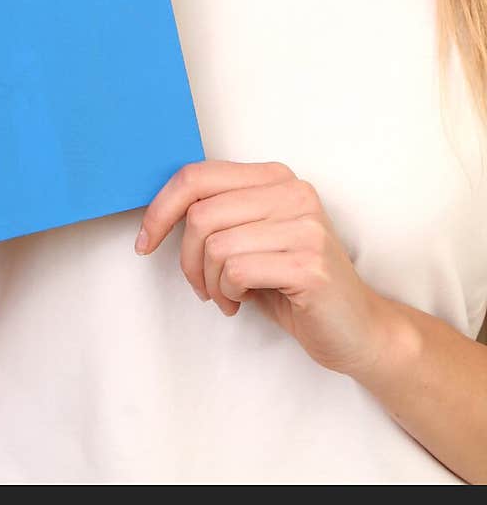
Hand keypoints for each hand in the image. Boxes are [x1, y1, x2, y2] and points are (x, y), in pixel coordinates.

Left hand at [136, 159, 389, 376]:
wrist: (358, 329)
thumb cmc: (294, 285)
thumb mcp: (252, 239)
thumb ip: (219, 216)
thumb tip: (158, 212)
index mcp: (275, 177)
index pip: (197, 175)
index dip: (160, 208)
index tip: (145, 241)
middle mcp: (293, 193)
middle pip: (200, 214)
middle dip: (186, 259)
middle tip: (201, 285)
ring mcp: (305, 226)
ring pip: (216, 245)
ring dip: (209, 282)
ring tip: (226, 296)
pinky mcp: (309, 264)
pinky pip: (237, 272)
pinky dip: (227, 294)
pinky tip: (241, 303)